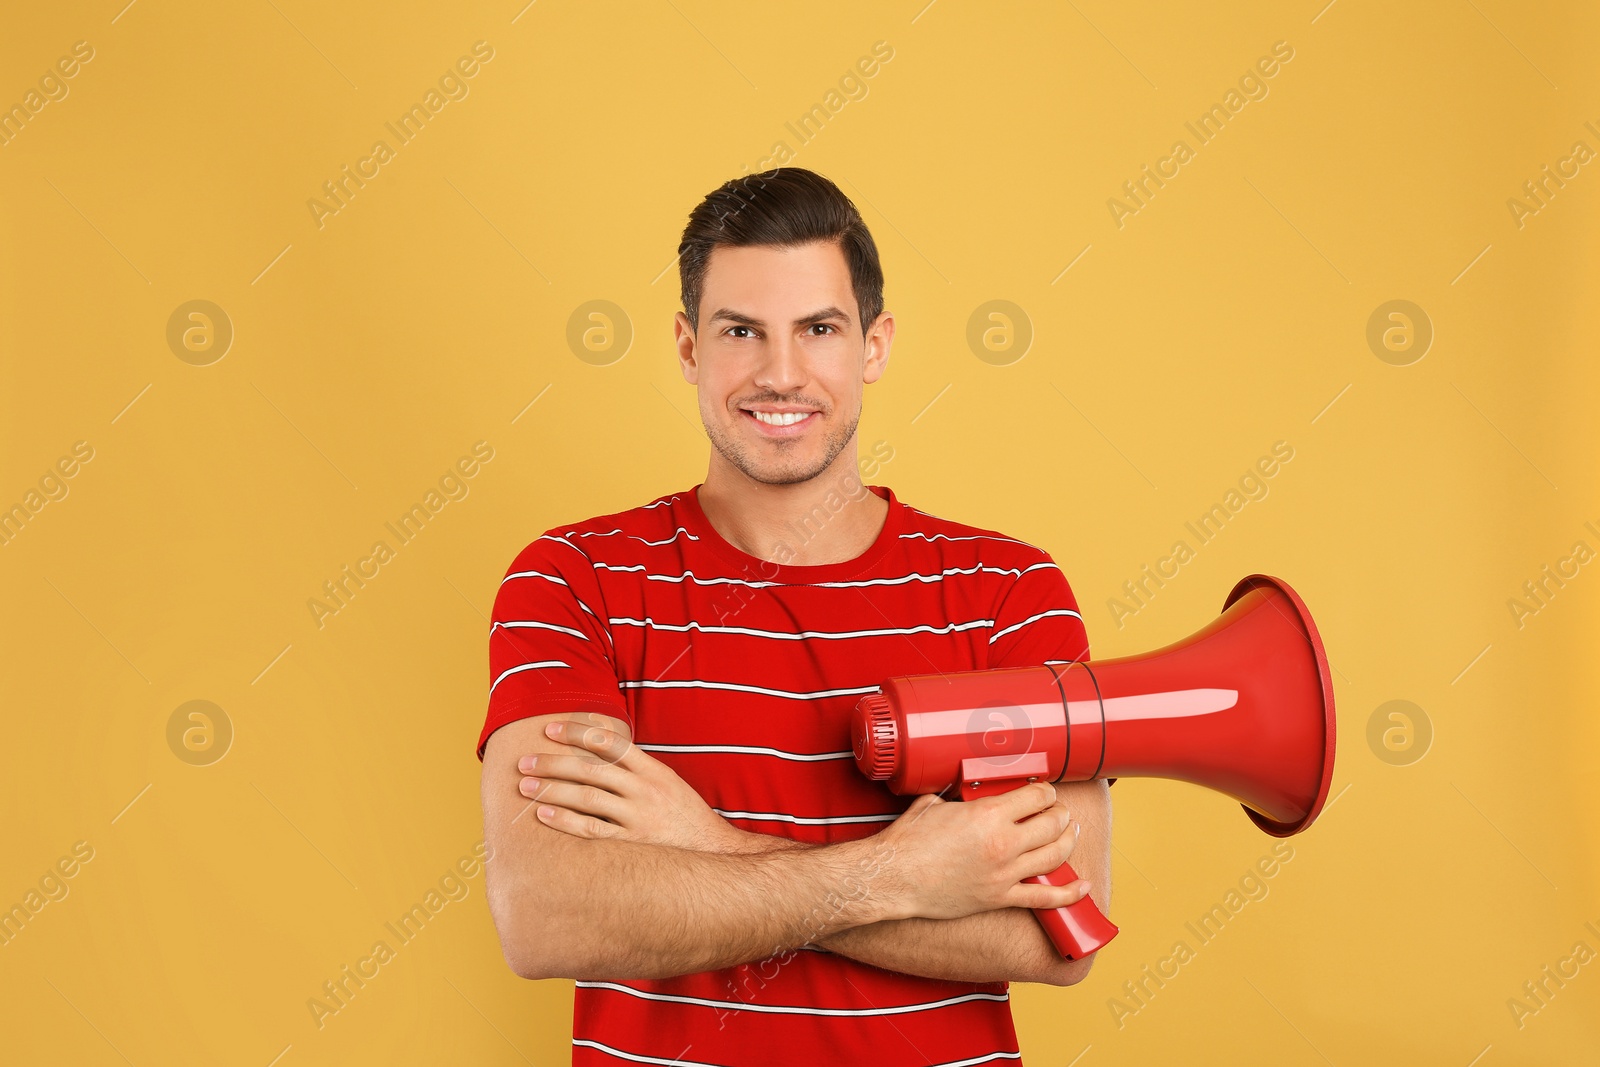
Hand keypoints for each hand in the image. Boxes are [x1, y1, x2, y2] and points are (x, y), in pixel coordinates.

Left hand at [518, 714, 744, 852]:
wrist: (714, 853)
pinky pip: (592, 830)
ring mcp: (638, 818)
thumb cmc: (685, 818)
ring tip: (525, 785)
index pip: (611, 743)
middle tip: (524, 760)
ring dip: (552, 789)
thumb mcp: (668, 784)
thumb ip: (637, 770)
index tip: (551, 729)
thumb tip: (600, 752)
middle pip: (591, 769)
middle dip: (554, 762)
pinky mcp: (632, 845)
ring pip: (587, 797)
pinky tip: (543, 815)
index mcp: (654, 771)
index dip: (578, 732)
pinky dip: (565, 821)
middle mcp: (645, 791)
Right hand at [869, 781, 1088, 920]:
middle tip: (1059, 810)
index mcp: (989, 815)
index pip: (1036, 797)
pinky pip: (1044, 898)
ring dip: (1068, 840)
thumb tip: (967, 795)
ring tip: (1071, 832)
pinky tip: (1082, 886)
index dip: (1045, 791)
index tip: (1044, 791)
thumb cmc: (909, 841)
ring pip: (1055, 855)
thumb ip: (960, 799)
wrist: (894, 878)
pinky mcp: (999, 898)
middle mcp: (1003, 843)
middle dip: (1060, 813)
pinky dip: (1068, 894)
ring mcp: (1004, 873)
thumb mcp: (936, 804)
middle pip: (1052, 823)